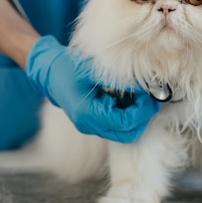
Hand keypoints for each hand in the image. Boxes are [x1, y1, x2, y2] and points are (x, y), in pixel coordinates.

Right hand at [25, 36, 159, 142]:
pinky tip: (131, 99)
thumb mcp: (91, 68)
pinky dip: (128, 115)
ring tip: (141, 97)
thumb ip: (116, 78)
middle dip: (142, 117)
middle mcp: (89, 126)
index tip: (150, 96)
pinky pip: (117, 126)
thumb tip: (143, 85)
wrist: (51, 75)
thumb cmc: (69, 68)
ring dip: (137, 117)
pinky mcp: (95, 124)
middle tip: (150, 98)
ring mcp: (92, 127)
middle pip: (128, 134)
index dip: (142, 111)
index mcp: (87, 114)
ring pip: (124, 133)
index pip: (124, 123)